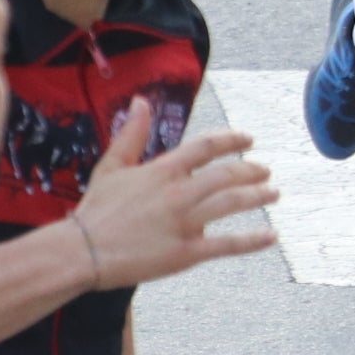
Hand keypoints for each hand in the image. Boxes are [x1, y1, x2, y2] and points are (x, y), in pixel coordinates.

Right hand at [71, 95, 277, 286]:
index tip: (248, 139)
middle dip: (251, 170)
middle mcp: (178, 193)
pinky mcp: (186, 253)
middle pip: (227, 174)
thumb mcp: (111, 166)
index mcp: (162, 170)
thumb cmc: (95, 210)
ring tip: (273, 193)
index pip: (207, 146)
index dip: (232, 140)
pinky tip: (271, 236)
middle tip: (265, 171)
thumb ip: (131, 134)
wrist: (80, 252)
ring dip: (258, 197)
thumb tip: (140, 101)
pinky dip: (252, 241)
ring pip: (232, 204)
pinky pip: (226, 245)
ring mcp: (184, 223)